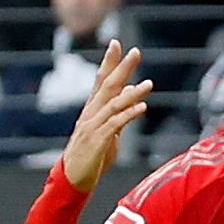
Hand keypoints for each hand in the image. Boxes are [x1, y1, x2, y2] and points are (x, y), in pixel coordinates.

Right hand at [60, 42, 153, 192]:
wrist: (73, 179)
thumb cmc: (91, 157)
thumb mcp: (108, 133)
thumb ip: (119, 116)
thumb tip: (132, 100)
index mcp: (93, 110)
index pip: (101, 81)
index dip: (109, 62)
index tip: (116, 44)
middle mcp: (91, 113)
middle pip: (108, 86)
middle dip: (121, 68)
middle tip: (136, 51)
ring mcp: (93, 125)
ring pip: (114, 103)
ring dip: (133, 92)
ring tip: (150, 83)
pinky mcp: (97, 139)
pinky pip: (115, 124)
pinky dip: (129, 114)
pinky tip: (143, 107)